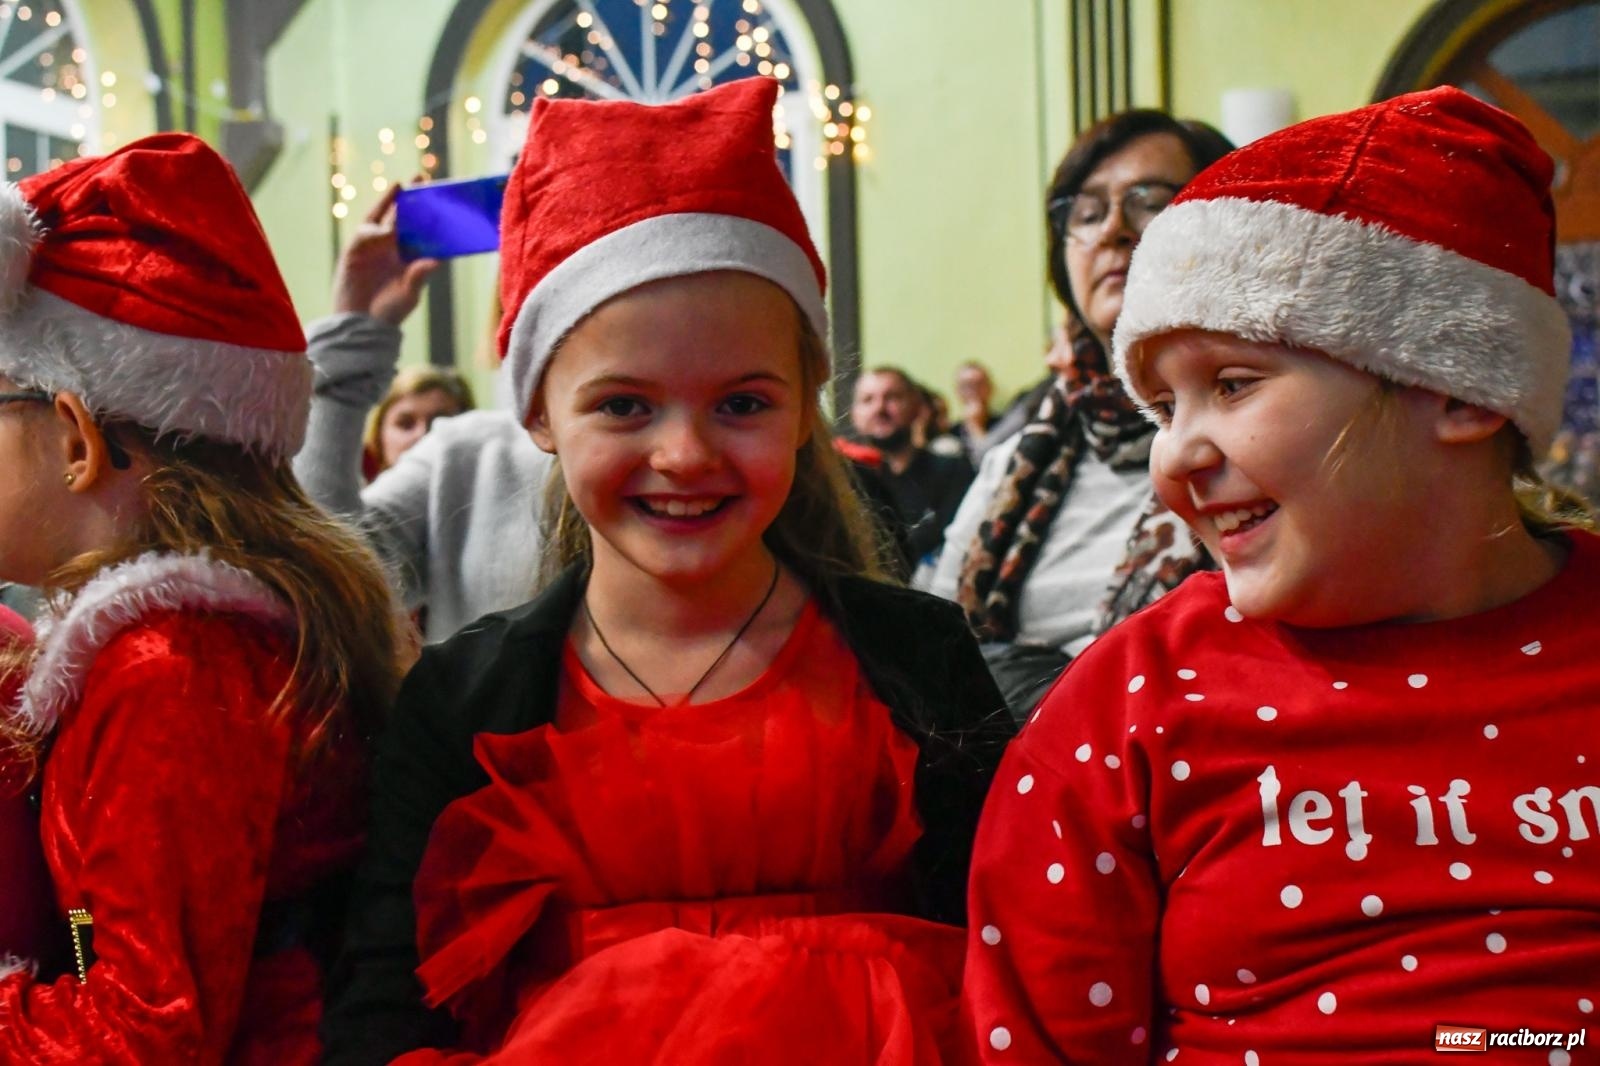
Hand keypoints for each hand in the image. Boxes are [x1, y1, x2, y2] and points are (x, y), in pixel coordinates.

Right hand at [332, 181, 438, 326]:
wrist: (359, 324)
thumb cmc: (389, 312)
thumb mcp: (409, 292)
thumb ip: (420, 275)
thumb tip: (436, 260)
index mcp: (410, 258)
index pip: (422, 231)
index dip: (430, 215)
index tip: (443, 199)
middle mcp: (393, 249)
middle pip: (403, 218)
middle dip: (412, 199)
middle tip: (423, 177)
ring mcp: (374, 247)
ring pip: (385, 217)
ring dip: (393, 200)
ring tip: (403, 185)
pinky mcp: (356, 248)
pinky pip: (367, 227)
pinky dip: (376, 214)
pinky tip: (385, 202)